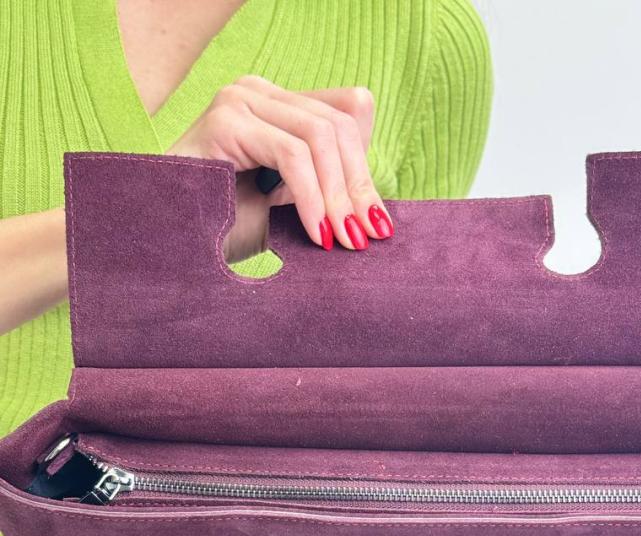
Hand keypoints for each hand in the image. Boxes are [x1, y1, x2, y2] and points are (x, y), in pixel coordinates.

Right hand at [167, 77, 394, 259]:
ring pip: (319, 136)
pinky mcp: (226, 122)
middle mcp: (257, 91)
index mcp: (274, 104)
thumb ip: (317, 183)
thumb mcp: (283, 202)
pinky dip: (312, 198)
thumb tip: (369, 200)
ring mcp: (239, 100)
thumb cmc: (220, 225)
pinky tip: (317, 232)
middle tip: (368, 235)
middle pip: (337, 124)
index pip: (345, 113)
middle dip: (359, 186)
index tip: (376, 221)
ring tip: (344, 239)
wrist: (168, 242)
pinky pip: (290, 155)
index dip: (366, 166)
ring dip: (339, 196)